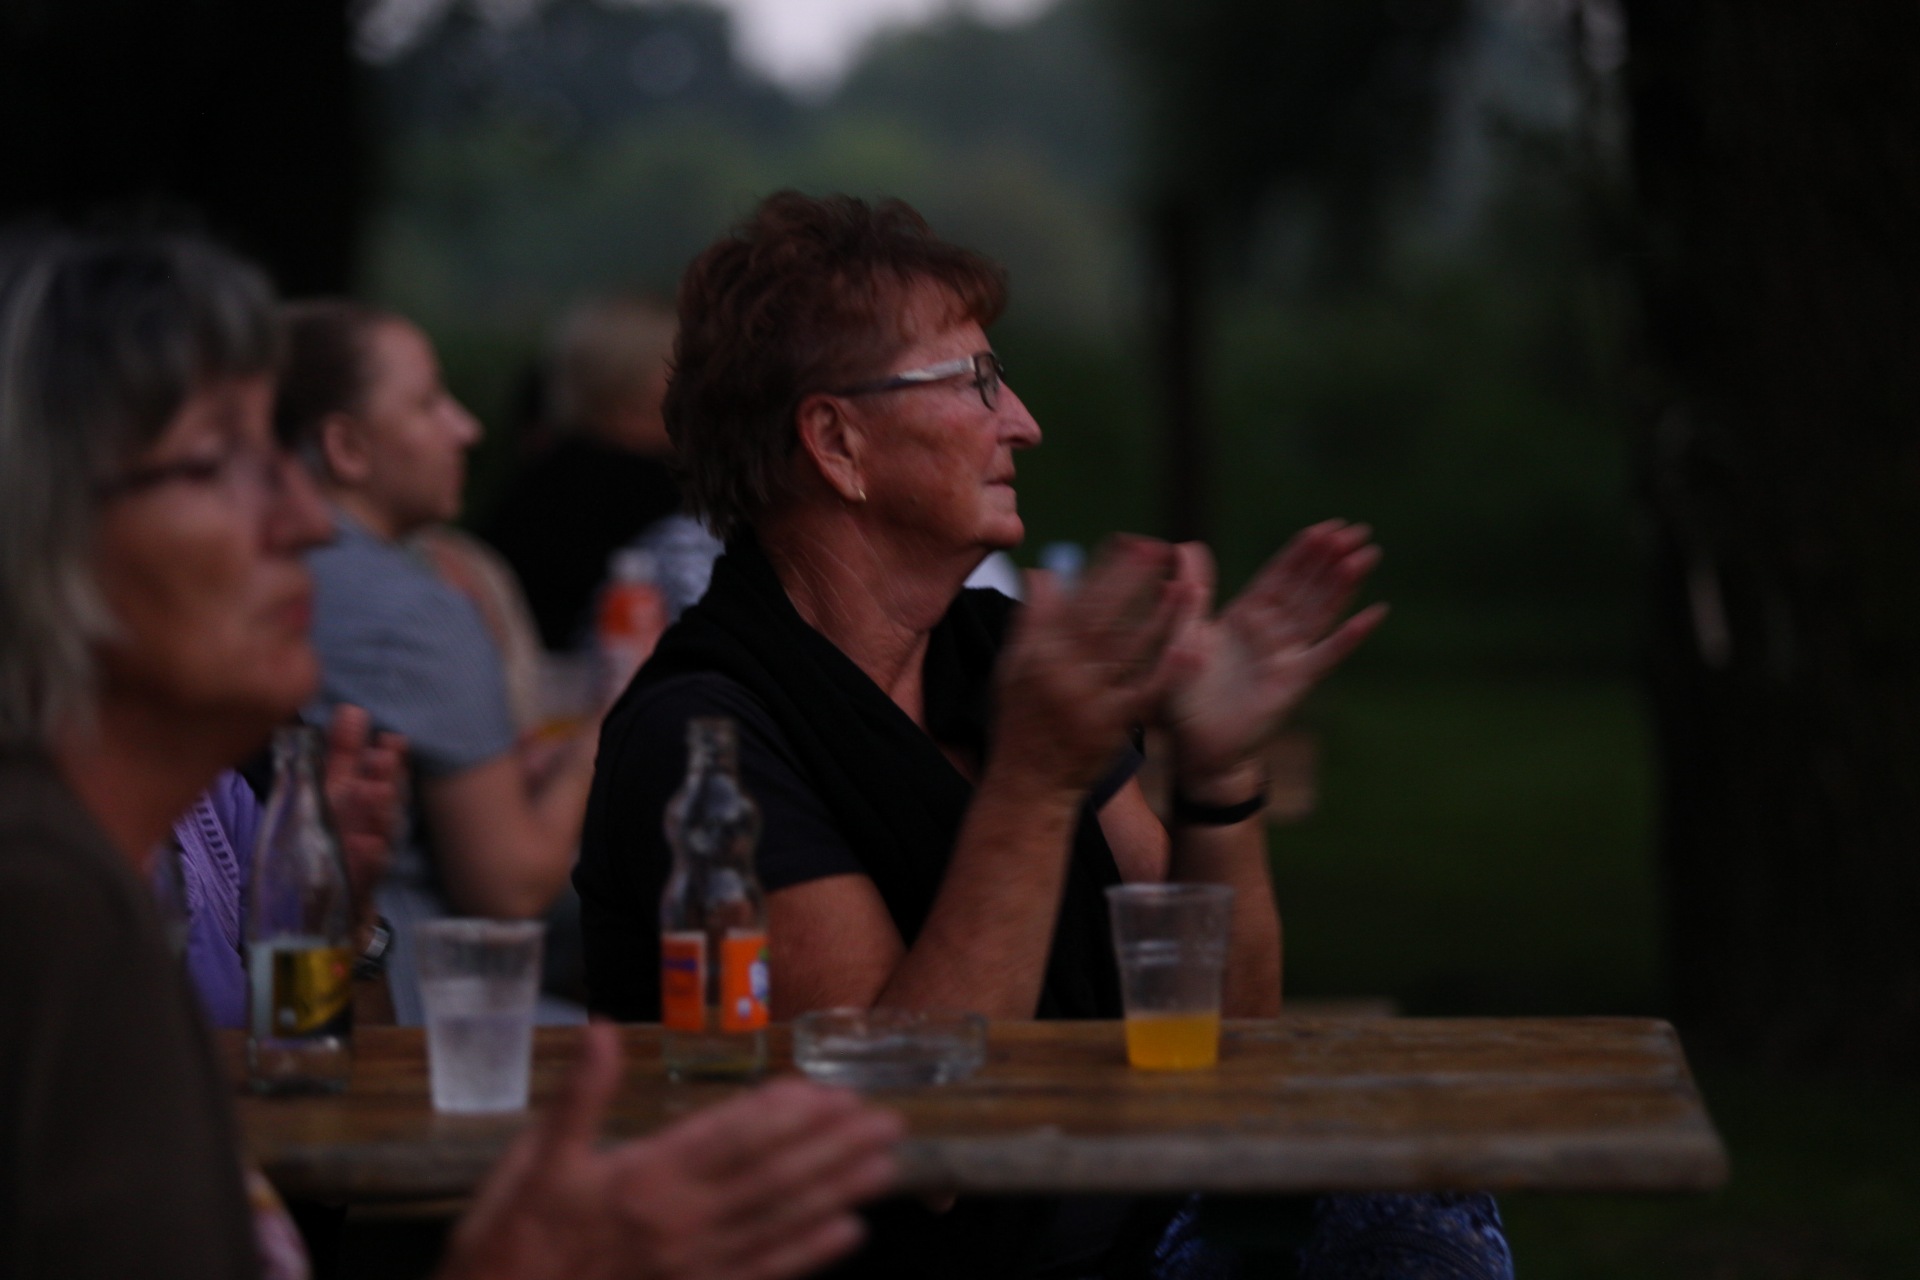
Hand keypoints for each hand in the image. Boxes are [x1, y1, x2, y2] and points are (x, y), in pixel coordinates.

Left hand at [321, 704, 404, 928]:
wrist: (330, 893)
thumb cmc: (333, 831)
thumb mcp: (332, 788)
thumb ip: (343, 751)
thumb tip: (351, 708)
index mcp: (368, 795)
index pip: (386, 771)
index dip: (392, 756)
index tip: (391, 739)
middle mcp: (376, 820)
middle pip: (388, 797)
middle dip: (387, 777)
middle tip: (383, 757)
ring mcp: (372, 850)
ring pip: (382, 829)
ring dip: (380, 810)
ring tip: (374, 792)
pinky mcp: (364, 880)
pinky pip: (369, 868)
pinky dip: (369, 856)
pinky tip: (365, 844)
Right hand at [438, 1025, 902, 1279]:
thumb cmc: (511, 1241)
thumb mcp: (532, 1163)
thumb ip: (577, 1097)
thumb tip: (603, 1030)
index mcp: (645, 1180)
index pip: (732, 1138)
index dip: (786, 1115)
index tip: (829, 1091)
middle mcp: (683, 1224)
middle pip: (774, 1178)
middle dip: (832, 1148)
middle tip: (886, 1121)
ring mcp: (695, 1267)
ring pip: (781, 1224)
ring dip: (838, 1192)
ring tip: (885, 1165)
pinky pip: (766, 1275)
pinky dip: (811, 1255)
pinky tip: (849, 1234)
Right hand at [992, 536, 1194, 795]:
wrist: (1028, 785)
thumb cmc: (1021, 723)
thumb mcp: (1012, 667)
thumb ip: (1031, 619)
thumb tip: (1042, 571)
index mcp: (1038, 652)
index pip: (1074, 600)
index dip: (1104, 569)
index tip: (1130, 542)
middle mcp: (1062, 671)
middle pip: (1103, 616)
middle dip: (1133, 580)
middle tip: (1161, 548)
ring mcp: (1088, 699)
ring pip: (1129, 650)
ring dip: (1161, 617)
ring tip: (1189, 585)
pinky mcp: (1113, 726)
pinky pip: (1146, 693)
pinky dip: (1171, 670)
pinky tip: (1196, 648)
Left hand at [1161, 522, 1384, 792]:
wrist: (1193, 747)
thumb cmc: (1185, 695)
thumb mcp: (1182, 634)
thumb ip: (1192, 592)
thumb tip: (1185, 545)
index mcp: (1244, 617)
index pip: (1278, 576)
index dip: (1302, 551)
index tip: (1326, 526)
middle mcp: (1270, 632)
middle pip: (1305, 587)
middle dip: (1329, 558)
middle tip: (1357, 529)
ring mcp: (1286, 656)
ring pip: (1319, 612)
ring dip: (1342, 584)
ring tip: (1366, 555)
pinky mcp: (1295, 683)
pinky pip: (1326, 655)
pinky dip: (1349, 635)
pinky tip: (1374, 613)